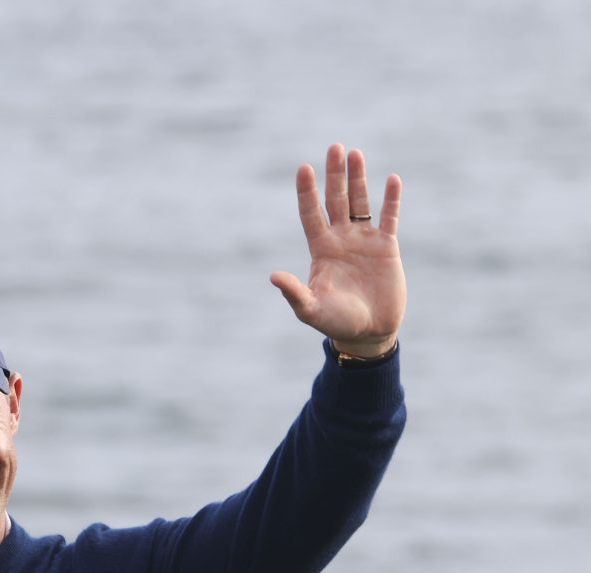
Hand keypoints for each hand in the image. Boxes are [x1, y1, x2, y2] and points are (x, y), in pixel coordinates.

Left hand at [270, 143, 404, 357]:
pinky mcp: (387, 247)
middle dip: (334, 175)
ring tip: (355, 153)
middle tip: (334, 147)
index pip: (311, 214)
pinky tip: (391, 180)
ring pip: (360, 203)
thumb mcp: (311, 309)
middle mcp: (340, 240)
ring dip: (358, 179)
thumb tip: (273, 276)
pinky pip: (390, 218)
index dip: (307, 192)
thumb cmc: (335, 322)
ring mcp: (364, 241)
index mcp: (320, 250)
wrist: (368, 332)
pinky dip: (391, 200)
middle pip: (335, 200)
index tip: (303, 168)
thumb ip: (294, 293)